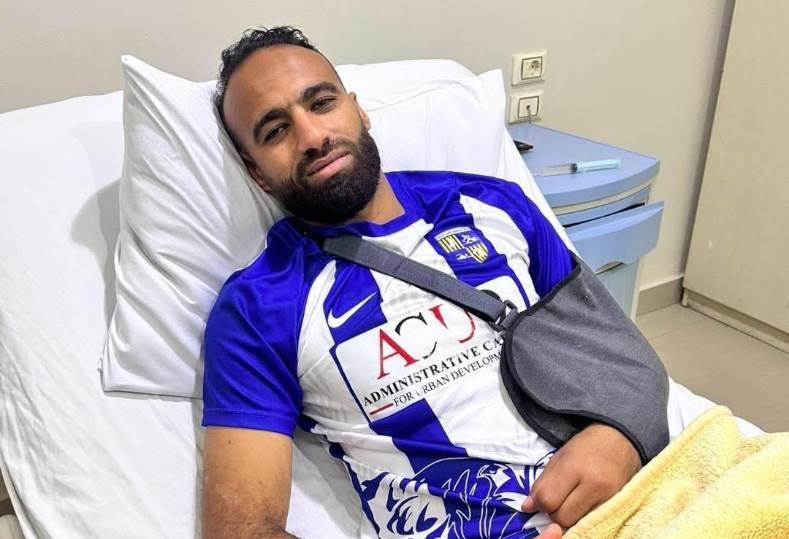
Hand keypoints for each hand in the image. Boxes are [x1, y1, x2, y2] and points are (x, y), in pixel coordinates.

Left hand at [524, 423, 640, 532]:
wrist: (620, 440)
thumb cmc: (586, 446)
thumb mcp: (559, 457)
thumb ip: (542, 483)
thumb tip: (528, 506)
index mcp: (573, 467)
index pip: (548, 499)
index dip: (538, 503)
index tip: (539, 500)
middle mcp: (592, 484)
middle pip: (562, 516)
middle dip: (553, 512)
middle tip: (555, 502)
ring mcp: (607, 496)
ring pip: (577, 522)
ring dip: (568, 516)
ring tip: (569, 502)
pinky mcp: (616, 504)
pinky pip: (592, 519)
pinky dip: (582, 516)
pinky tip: (581, 505)